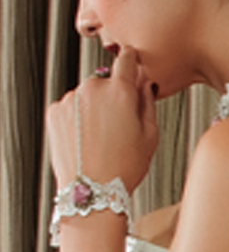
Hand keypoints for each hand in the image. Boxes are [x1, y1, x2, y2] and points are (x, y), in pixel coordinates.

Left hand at [47, 47, 158, 191]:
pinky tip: (86, 139)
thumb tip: (146, 85)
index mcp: (121, 91)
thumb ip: (149, 102)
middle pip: (105, 82)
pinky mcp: (55, 112)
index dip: (131, 60)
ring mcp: (71, 100)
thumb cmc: (125, 168)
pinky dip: (77, 119)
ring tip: (100, 137)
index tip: (132, 61)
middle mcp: (93, 89)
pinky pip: (70, 108)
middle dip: (112, 96)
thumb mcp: (151, 136)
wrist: (92, 192)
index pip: (126, 59)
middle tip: (119, 125)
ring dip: (92, 108)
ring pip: (86, 96)